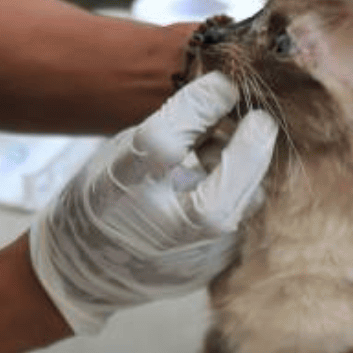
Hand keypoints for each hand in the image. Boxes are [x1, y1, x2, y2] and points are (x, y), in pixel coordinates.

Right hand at [31, 71, 278, 334]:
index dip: (199, 108)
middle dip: (249, 154)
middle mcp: (154, 229)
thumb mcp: (121, 156)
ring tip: (220, 152)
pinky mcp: (211, 268)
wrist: (90, 268)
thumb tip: (229, 98)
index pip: (162, 144)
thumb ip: (172, 134)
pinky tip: (225, 180)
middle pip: (215, 201)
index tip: (224, 84)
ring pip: (240, 209)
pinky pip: (244, 220)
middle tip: (262, 120)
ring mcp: (186, 256)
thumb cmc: (110, 195)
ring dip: (247, 170)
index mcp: (118, 190)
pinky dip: (244, 191)